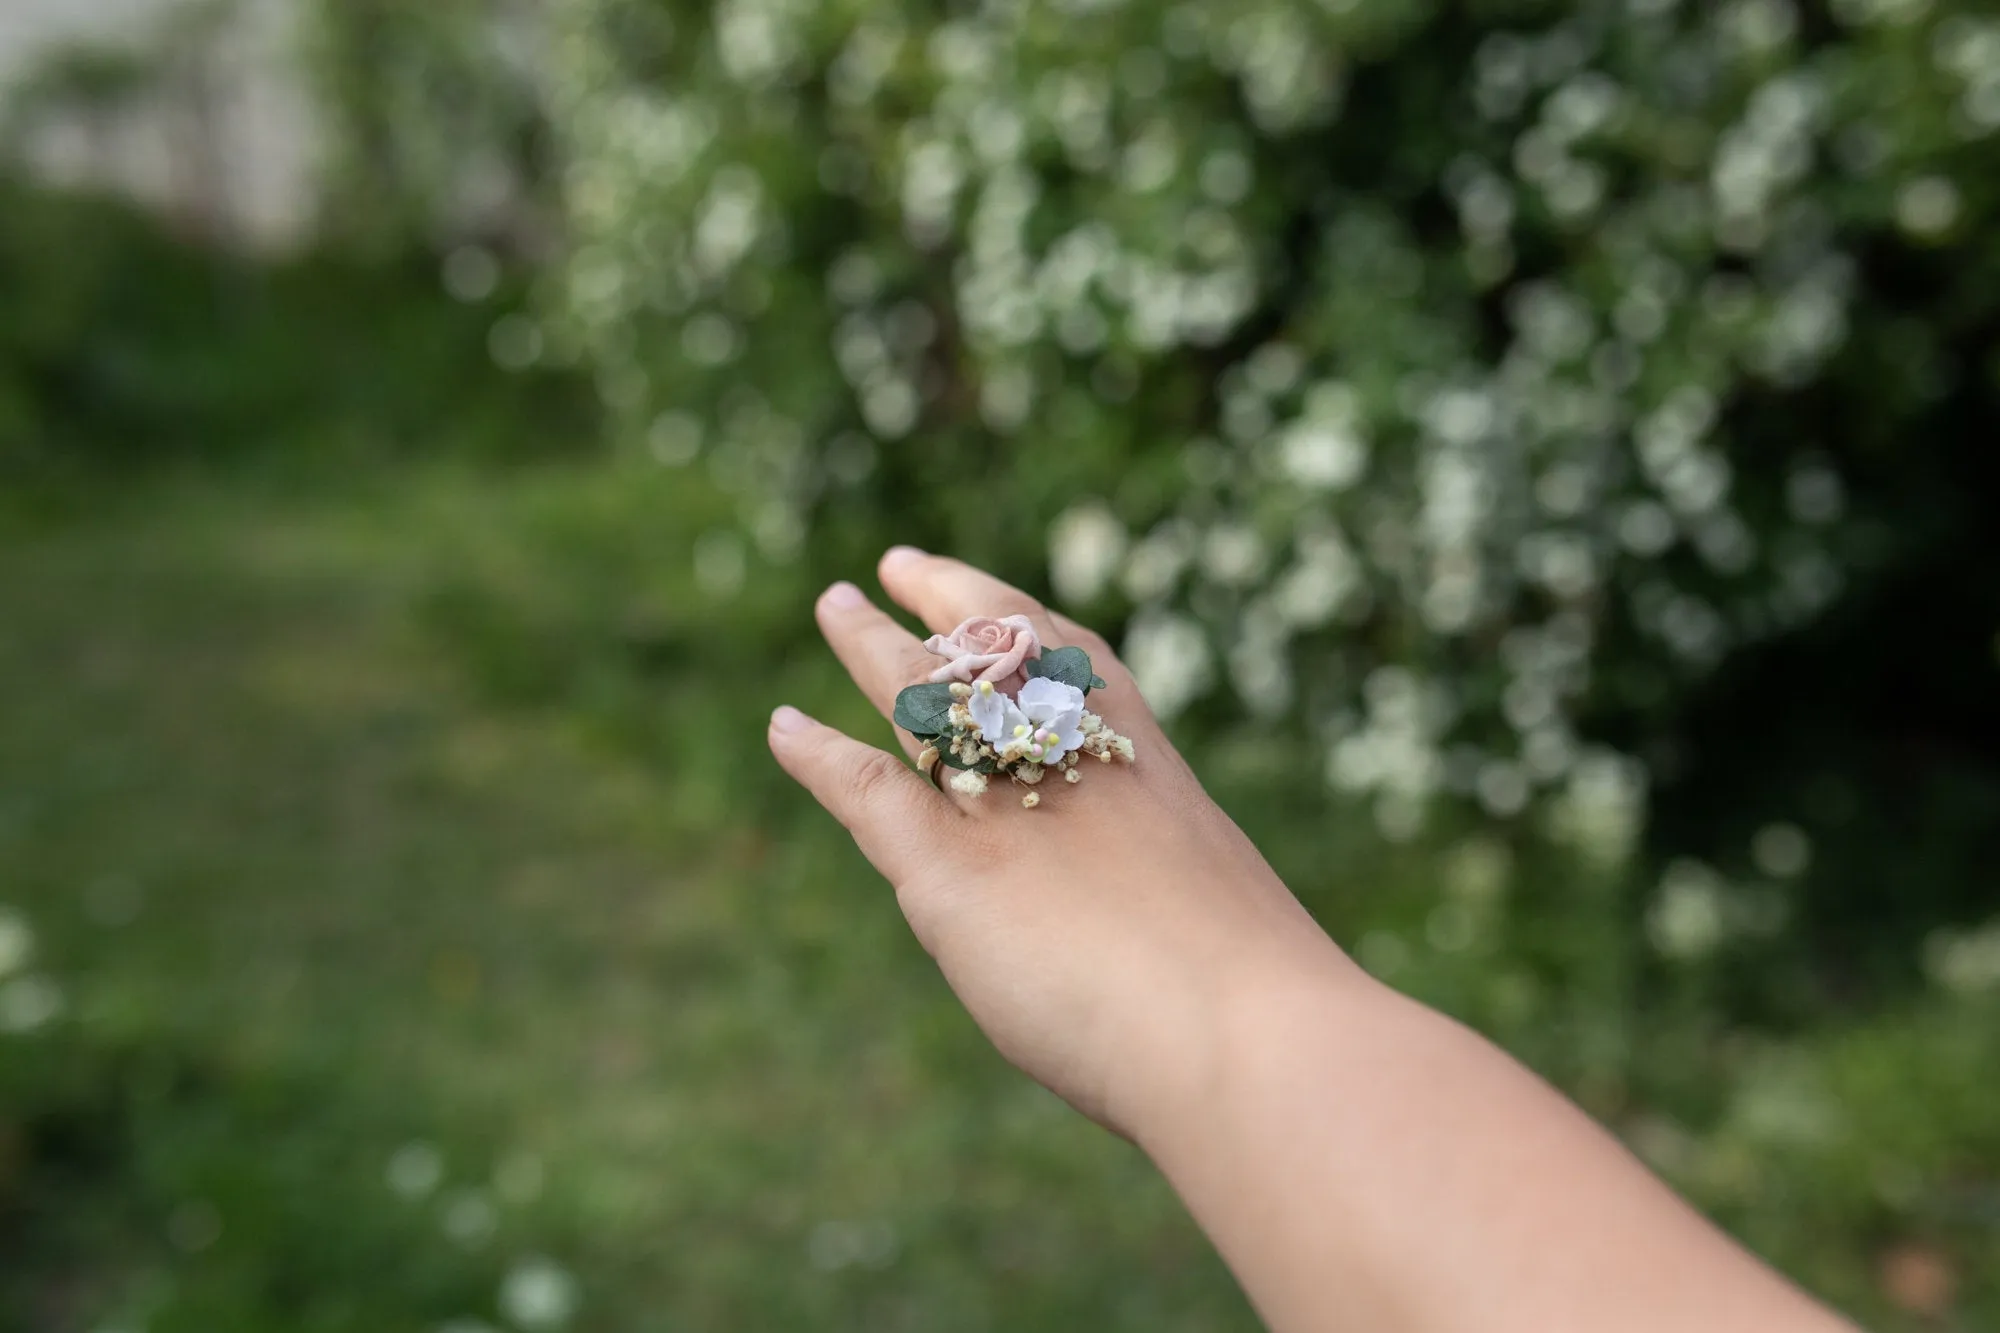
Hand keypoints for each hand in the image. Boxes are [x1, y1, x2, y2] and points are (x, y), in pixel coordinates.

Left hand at [766, 547, 1358, 1136]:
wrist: (1241, 1031)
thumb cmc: (1247, 999)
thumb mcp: (1208, 908)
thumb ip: (1155, 887)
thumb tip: (1137, 916)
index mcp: (1146, 765)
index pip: (1078, 664)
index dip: (1029, 621)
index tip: (999, 594)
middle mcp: (1071, 762)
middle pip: (996, 653)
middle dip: (947, 603)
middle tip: (900, 566)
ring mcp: (1008, 808)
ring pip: (924, 698)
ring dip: (873, 645)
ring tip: (838, 605)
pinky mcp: (949, 870)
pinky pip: (870, 792)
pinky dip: (821, 756)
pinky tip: (785, 727)